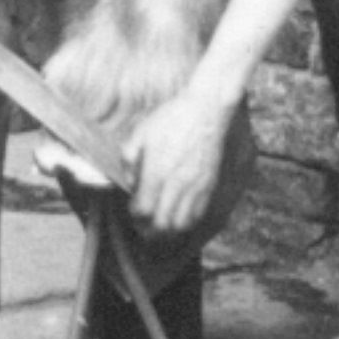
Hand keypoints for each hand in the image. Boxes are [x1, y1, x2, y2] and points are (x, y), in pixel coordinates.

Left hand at [124, 90, 231, 236]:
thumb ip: (129, 160)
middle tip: (143, 226)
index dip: (135, 216)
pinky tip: (179, 215)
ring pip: (182, 225)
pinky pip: (198, 213)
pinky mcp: (209, 184)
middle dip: (149, 231)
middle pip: (162, 225)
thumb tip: (130, 182)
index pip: (143, 211)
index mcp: (157, 172)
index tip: (134, 209)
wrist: (207, 108)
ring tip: (161, 226)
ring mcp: (196, 186)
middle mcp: (177, 183)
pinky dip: (186, 221)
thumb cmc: (171, 118)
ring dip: (168, 231)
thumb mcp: (140, 133)